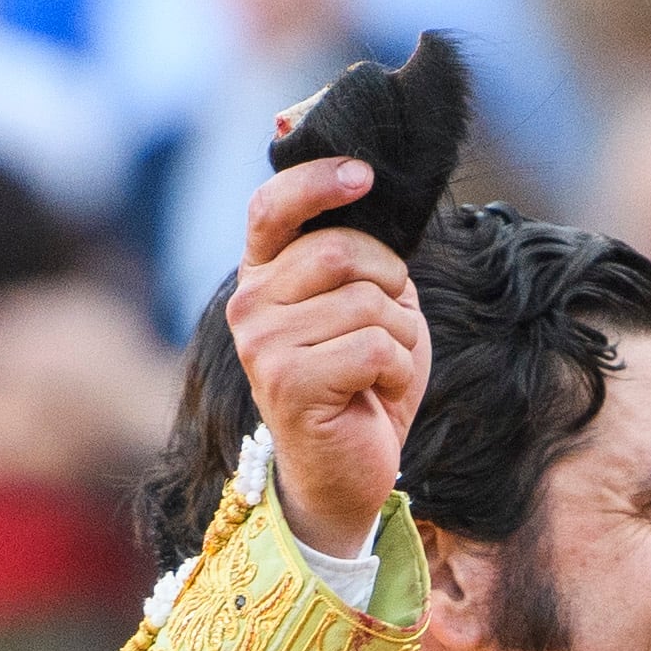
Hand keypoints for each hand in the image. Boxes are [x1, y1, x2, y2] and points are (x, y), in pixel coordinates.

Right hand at [228, 159, 431, 557]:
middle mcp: (249, 305)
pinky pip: (374, 347)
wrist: (347, 475)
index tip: (365, 175)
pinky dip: (398, 369)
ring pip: (367, 302)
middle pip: (341, 251)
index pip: (274, 206)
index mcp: (262, 277)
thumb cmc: (363, 387)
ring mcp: (263, 345)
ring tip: (383, 369)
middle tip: (394, 324)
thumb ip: (359, 260)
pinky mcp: (290, 383)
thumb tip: (368, 194)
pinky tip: (379, 392)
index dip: (319, 181)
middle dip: (391, 283)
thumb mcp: (364, 309)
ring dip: (401, 336)